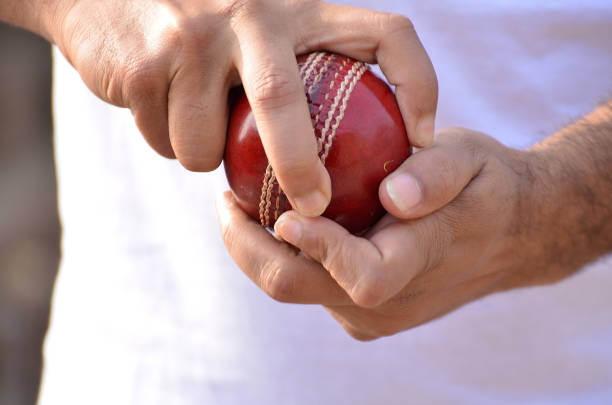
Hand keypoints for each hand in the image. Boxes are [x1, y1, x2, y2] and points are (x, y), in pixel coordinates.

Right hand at [39, 0, 436, 215]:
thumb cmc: (198, 28)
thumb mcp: (256, 36)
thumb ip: (294, 79)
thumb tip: (333, 168)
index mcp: (299, 7)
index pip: (385, 35)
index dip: (418, 85)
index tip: (424, 139)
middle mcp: (253, 11)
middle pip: (286, 104)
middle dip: (299, 168)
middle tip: (313, 209)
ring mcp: (194, 37)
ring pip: (211, 146)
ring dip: (204, 154)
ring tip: (195, 116)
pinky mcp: (146, 67)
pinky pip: (170, 142)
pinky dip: (168, 141)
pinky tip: (160, 103)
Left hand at [217, 127, 561, 339]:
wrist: (509, 234)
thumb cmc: (485, 185)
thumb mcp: (470, 159)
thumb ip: (436, 175)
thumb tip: (392, 195)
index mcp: (422, 261)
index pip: (364, 275)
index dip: (319, 249)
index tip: (282, 212)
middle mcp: (392, 300)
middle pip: (302, 289)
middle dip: (251, 250)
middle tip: (225, 201)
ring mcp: (375, 312)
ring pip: (297, 289)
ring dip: (259, 250)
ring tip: (238, 202)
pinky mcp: (364, 310)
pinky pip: (311, 286)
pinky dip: (285, 254)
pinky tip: (276, 215)